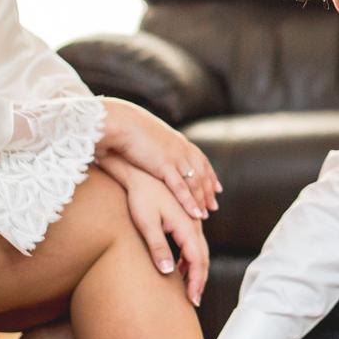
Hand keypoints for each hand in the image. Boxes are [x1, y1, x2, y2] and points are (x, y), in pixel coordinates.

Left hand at [96, 157, 208, 303]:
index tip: (193, 300)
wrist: (141, 173)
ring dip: (195, 271)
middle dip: (199, 280)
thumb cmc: (140, 197)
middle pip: (203, 257)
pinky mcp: (185, 219)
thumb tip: (168, 272)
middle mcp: (193, 224)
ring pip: (200, 250)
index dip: (196, 282)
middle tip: (194, 300)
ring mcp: (191, 221)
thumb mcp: (146, 223)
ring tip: (187, 289)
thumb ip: (158, 247)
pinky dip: (190, 259)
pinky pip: (193, 244)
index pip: (197, 261)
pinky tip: (179, 267)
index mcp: (186, 226)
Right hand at [100, 100, 221, 219]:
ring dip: (201, 200)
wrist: (121, 123)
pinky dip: (189, 202)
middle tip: (214, 206)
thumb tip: (153, 148)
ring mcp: (175, 158)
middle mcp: (182, 150)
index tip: (217, 187)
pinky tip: (195, 214)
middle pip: (202, 174)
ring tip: (205, 215)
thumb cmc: (128, 127)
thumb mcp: (148, 134)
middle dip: (209, 191)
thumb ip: (156, 143)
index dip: (210, 175)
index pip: (201, 160)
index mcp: (179, 141)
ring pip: (195, 183)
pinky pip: (181, 188)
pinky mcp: (165, 166)